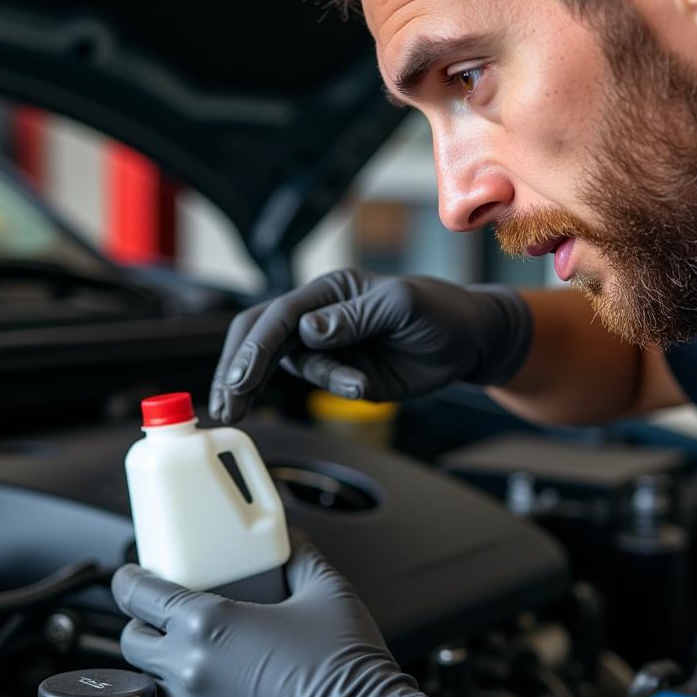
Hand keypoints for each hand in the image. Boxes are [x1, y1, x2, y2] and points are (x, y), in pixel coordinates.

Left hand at [111, 538, 450, 696]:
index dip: (129, 581)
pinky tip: (218, 684)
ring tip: (196, 649)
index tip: (131, 576)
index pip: (140, 596)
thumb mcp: (325, 588)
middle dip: (142, 623)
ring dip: (163, 662)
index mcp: (210, 624)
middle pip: (132, 641)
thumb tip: (290, 539)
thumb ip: (298, 555)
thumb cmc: (343, 664)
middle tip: (164, 613)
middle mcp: (190, 669)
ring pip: (151, 681)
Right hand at [210, 268, 531, 422]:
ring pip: (290, 365)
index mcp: (329, 290)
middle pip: (262, 338)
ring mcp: (328, 346)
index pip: (279, 315)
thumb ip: (355, 317)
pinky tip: (361, 388)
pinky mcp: (341, 371)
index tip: (240, 379)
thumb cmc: (440, 311)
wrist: (469, 341)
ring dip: (318, 382)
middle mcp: (319, 315)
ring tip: (358, 386)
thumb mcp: (403, 306)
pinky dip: (333, 388)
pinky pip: (321, 383)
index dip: (256, 347)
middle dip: (240, 371)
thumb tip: (309, 330)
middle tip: (226, 406)